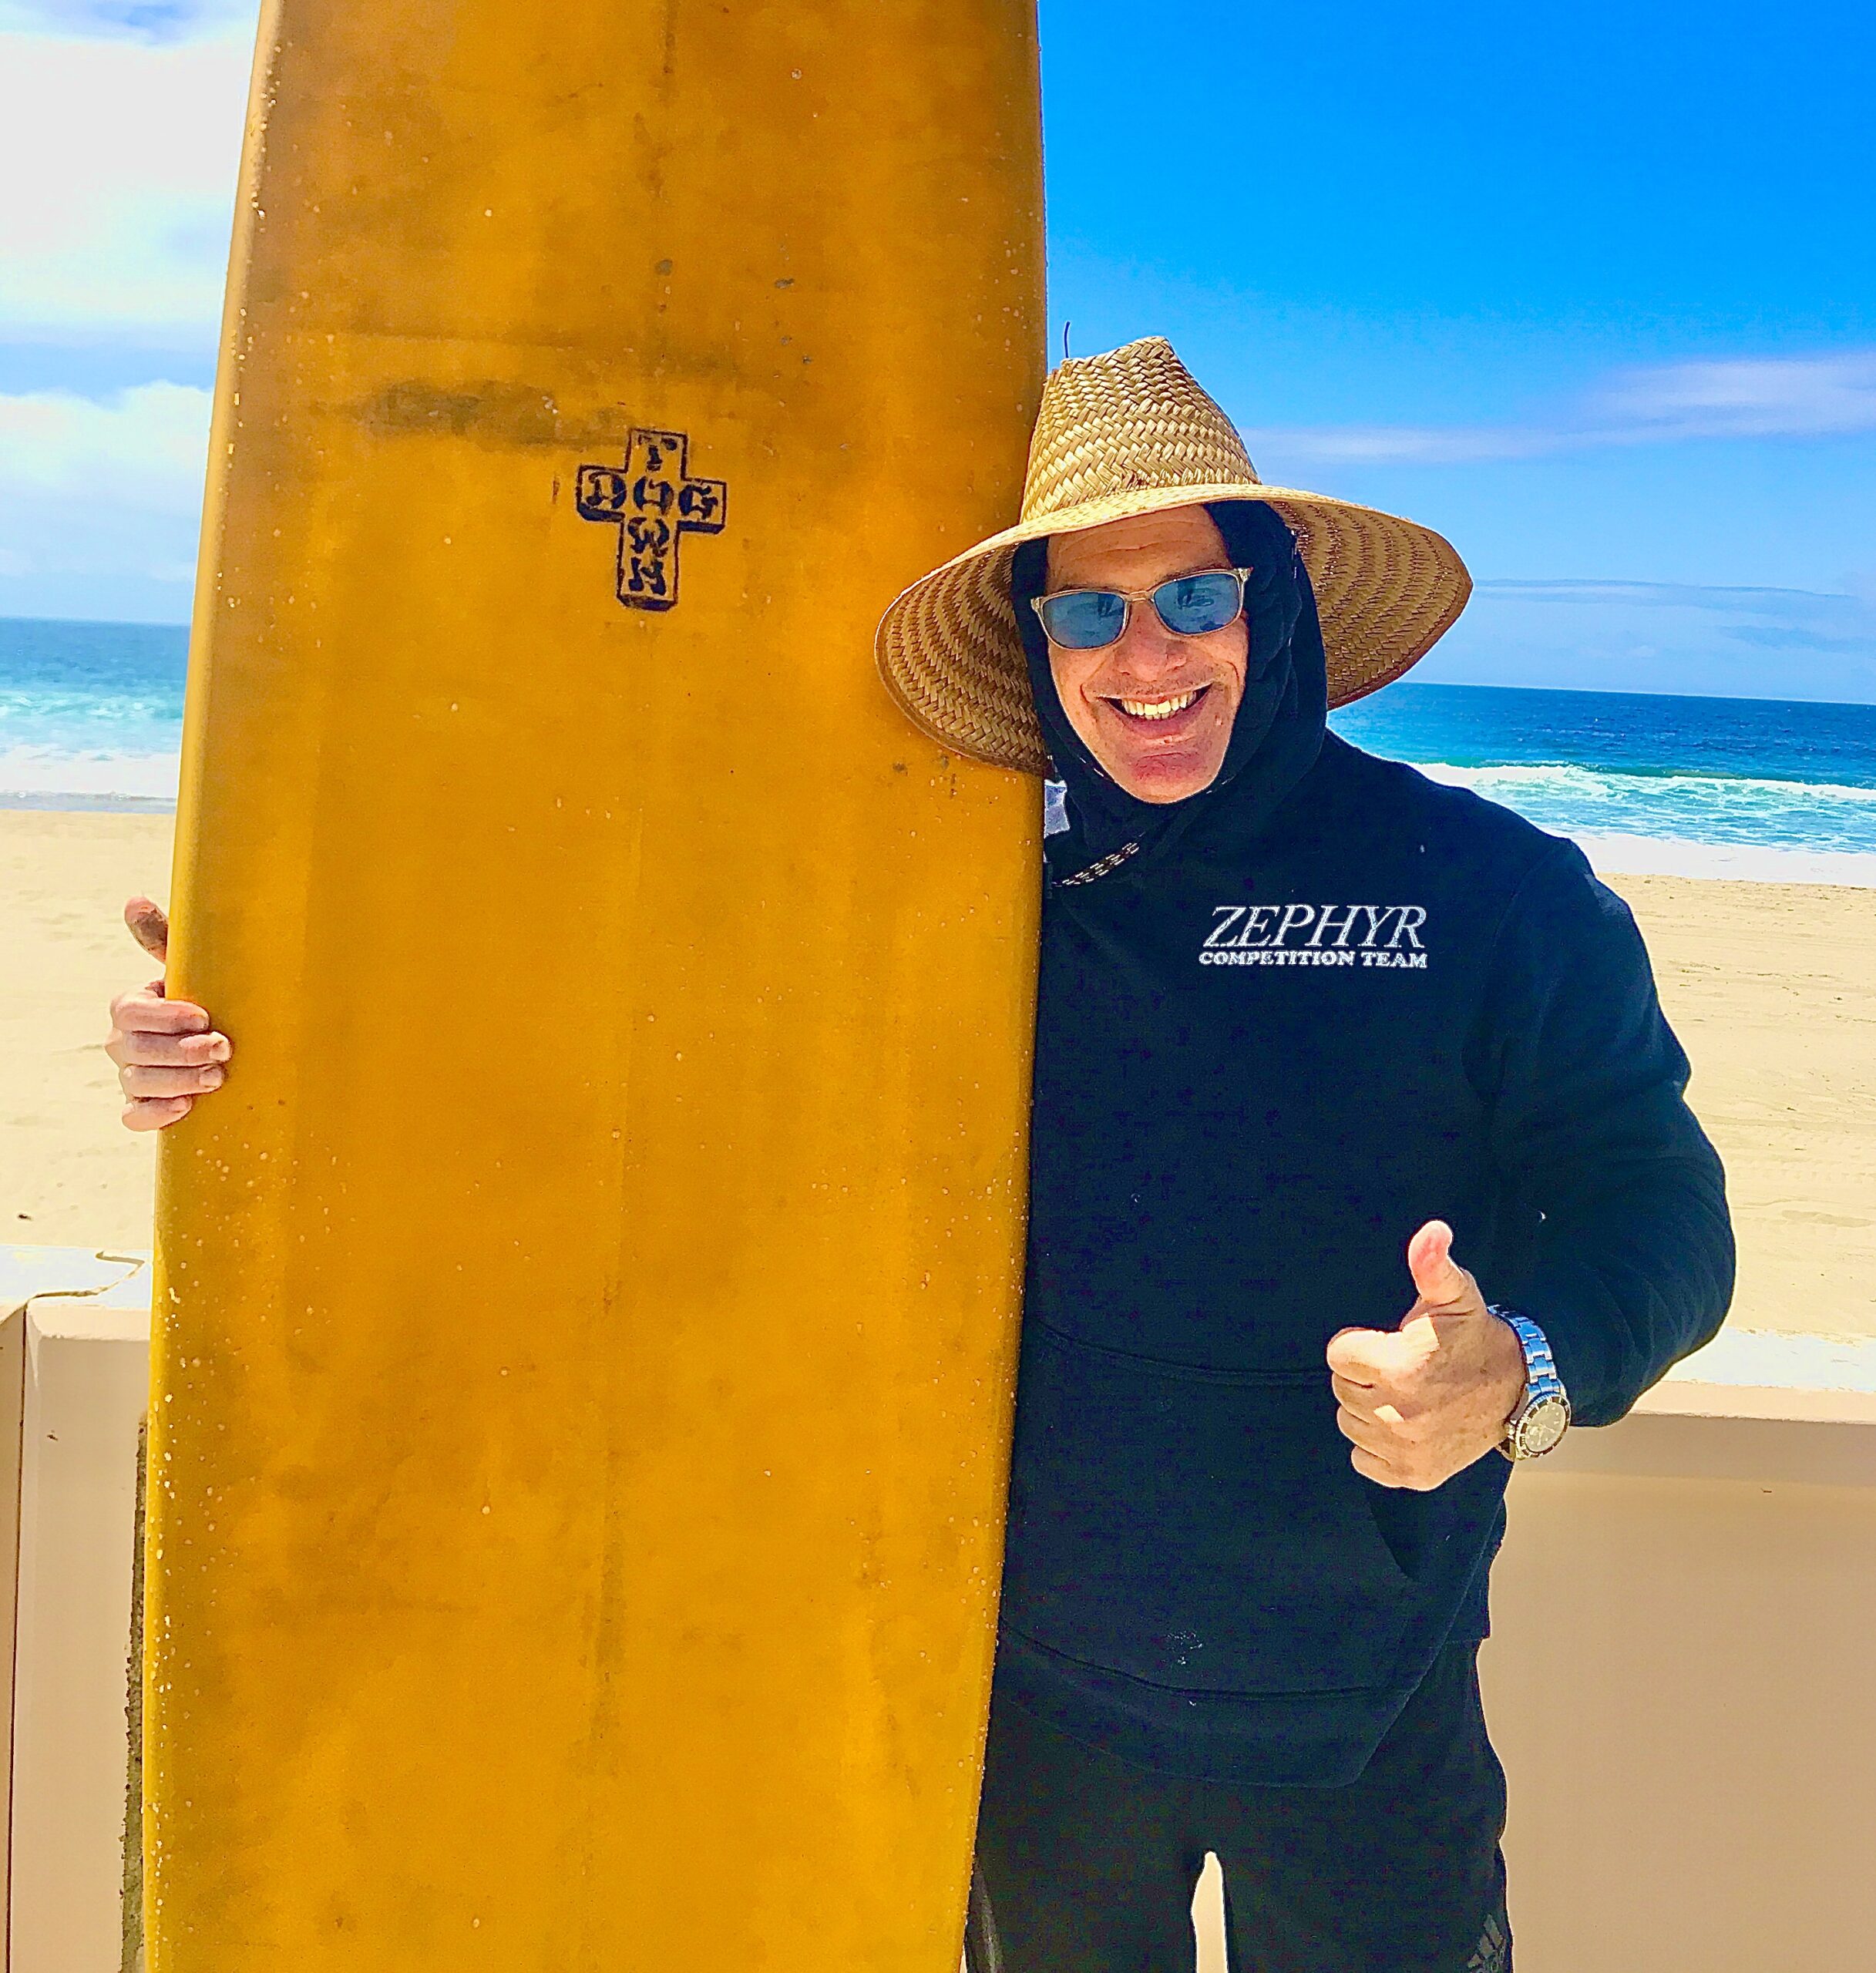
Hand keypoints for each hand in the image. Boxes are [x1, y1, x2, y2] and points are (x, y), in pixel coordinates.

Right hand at [105, 896, 231, 1131]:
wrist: (231, 1043)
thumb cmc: (211, 997)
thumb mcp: (194, 967)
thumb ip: (164, 938)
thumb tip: (133, 900)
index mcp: (132, 1007)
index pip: (129, 1012)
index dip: (164, 1016)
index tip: (204, 1016)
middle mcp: (125, 1043)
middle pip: (135, 1051)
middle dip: (180, 1051)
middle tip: (223, 1048)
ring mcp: (132, 1076)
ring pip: (137, 1083)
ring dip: (179, 1081)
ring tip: (218, 1077)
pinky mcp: (145, 1107)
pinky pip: (134, 1116)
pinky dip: (157, 1114)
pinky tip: (188, 1106)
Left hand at [1325, 1221, 1526, 1490]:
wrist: (1520, 1390)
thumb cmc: (1476, 1337)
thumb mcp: (1454, 1294)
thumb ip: (1431, 1264)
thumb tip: (1432, 1232)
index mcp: (1397, 1368)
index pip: (1337, 1355)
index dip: (1359, 1345)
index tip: (1387, 1344)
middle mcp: (1397, 1415)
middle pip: (1342, 1390)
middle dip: (1364, 1376)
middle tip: (1400, 1369)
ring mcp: (1404, 1450)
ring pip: (1350, 1424)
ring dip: (1369, 1410)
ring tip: (1405, 1395)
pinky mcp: (1413, 1475)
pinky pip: (1364, 1461)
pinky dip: (1376, 1447)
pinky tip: (1404, 1426)